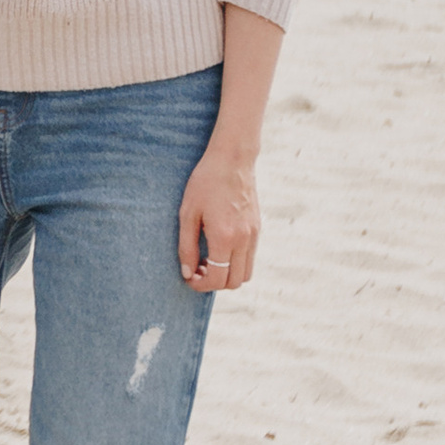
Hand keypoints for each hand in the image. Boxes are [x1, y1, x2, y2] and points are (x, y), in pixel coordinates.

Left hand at [178, 133, 260, 292]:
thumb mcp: (187, 213)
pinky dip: (236, 263)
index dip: (200, 285)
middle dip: (214, 283)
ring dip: (227, 274)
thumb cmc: (205, 183)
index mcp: (224, 237)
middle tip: (197, 270)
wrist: (232, 160)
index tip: (189, 277)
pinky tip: (220, 248)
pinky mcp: (258, 229)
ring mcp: (254, 235)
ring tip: (208, 260)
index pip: (216, 278)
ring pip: (246, 274)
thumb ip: (186, 247)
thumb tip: (187, 273)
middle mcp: (243, 240)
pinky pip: (250, 258)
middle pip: (234, 282)